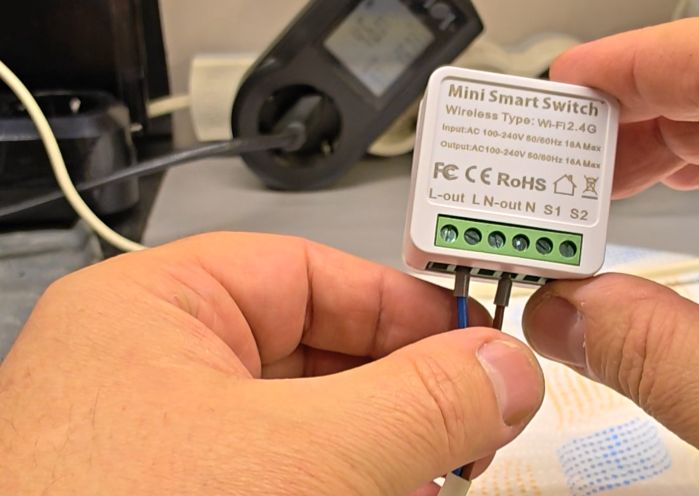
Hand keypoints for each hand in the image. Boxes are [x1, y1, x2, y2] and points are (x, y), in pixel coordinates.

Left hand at [0, 233, 543, 494]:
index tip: (478, 342)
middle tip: (477, 419)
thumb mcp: (306, 457)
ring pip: (304, 429)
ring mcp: (155, 454)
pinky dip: (345, 489)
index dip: (404, 305)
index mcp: (151, 313)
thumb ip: (422, 402)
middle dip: (406, 392)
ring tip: (446, 475)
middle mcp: (147, 377)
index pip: (308, 272)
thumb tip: (503, 368)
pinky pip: (279, 480)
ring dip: (386, 451)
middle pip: (315, 354)